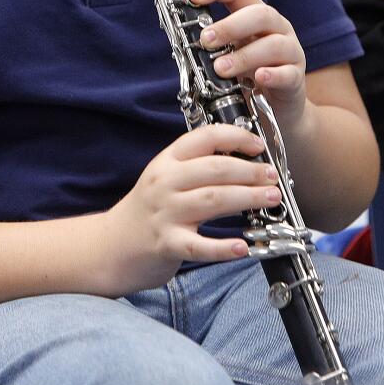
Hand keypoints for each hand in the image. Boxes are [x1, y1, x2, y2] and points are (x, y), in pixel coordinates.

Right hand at [106, 123, 280, 292]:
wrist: (109, 246)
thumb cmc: (147, 211)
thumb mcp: (166, 177)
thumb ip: (196, 167)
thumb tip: (243, 159)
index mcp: (167, 161)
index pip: (205, 137)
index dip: (237, 136)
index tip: (258, 145)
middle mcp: (165, 182)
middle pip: (216, 169)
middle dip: (251, 171)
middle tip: (273, 177)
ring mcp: (165, 213)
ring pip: (213, 200)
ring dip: (247, 197)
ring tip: (271, 198)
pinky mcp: (166, 244)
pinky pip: (198, 245)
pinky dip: (222, 248)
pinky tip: (242, 248)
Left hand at [188, 0, 308, 131]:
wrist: (277, 112)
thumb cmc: (249, 77)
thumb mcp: (229, 53)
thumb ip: (214, 42)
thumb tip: (182, 33)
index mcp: (257, 16)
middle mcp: (277, 29)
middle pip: (260, 14)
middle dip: (230, 25)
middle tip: (205, 40)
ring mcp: (290, 52)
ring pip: (273, 44)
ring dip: (244, 56)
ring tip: (221, 69)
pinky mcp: (296, 79)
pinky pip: (288, 74)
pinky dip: (272, 75)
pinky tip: (258, 78)